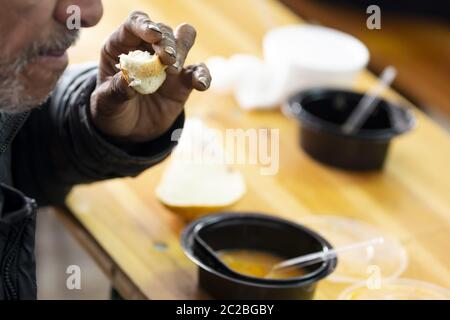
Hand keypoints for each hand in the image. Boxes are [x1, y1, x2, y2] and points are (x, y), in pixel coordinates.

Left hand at [90, 11, 210, 141]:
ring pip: (183, 40)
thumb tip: (129, 79)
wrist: (129, 131)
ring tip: (175, 70)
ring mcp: (168, 63)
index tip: (155, 36)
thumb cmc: (113, 110)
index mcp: (122, 46)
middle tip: (168, 61)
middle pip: (163, 30)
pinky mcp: (184, 80)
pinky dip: (203, 75)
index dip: (145, 25)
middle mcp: (147, 49)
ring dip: (182, 50)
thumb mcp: (106, 102)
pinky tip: (201, 85)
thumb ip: (116, 90)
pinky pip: (199, 70)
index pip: (134, 24)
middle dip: (167, 42)